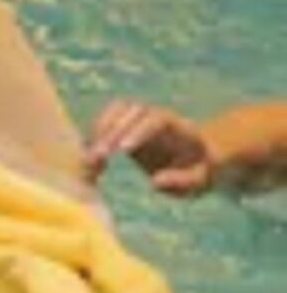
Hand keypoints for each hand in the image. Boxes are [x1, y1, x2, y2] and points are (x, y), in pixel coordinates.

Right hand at [84, 101, 217, 196]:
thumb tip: (154, 181)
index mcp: (180, 126)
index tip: (123, 149)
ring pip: (116, 109)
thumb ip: (182, 181)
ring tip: (92, 155)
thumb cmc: (199, 170)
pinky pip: (108, 119)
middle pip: (132, 110)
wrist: (196, 156)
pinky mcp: (126, 122)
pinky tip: (91, 154)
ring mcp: (141, 116)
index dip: (138, 130)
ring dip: (100, 129)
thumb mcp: (200, 182)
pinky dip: (96, 133)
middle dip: (113, 130)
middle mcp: (158, 115)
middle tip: (99, 154)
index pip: (157, 119)